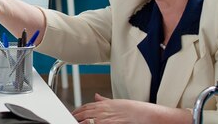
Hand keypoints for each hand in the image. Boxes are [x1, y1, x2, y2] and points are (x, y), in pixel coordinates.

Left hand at [72, 93, 189, 123]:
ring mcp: (107, 118)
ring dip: (80, 121)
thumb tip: (96, 96)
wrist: (148, 115)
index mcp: (105, 104)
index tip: (72, 113)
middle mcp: (104, 110)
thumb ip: (105, 100)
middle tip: (69, 119)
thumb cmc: (136, 110)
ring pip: (87, 120)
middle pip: (84, 113)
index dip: (77, 111)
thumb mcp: (118, 102)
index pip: (86, 107)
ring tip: (73, 122)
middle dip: (75, 116)